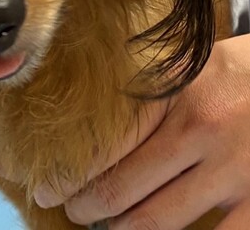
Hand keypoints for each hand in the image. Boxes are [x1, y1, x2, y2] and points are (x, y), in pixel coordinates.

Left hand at [34, 35, 249, 228]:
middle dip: (88, 207)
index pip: (106, 142)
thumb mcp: (191, 64)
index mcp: (174, 94)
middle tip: (73, 211)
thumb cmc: (238, 72)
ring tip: (110, 228)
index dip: (70, 173)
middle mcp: (198, 130)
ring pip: (158, 221)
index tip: (47, 187)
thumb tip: (96, 108)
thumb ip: (151, 90)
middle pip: (122, 188)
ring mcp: (233, 169)